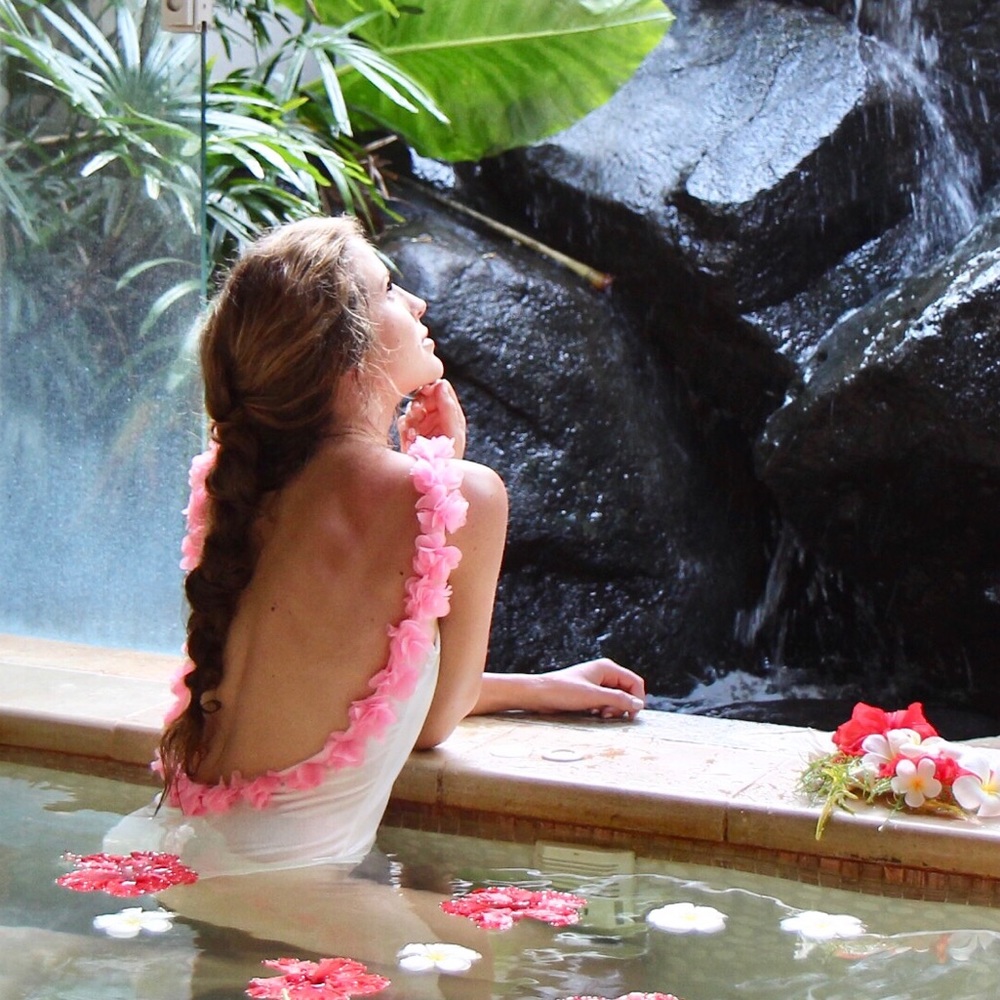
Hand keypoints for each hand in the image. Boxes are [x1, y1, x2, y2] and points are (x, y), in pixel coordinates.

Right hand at [398, 379, 466, 457]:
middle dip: (420, 401)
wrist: (431, 481)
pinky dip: (405, 425)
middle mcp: (437, 419)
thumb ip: (447, 407)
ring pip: (413, 408)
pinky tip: (409, 435)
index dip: (435, 388)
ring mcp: (423, 427)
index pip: (443, 392)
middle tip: (417, 408)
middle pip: (426, 398)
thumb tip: (441, 383)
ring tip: (414, 426)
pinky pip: (404, 421)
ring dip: (412, 414)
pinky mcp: (409, 436)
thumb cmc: (449, 458)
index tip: (426, 389)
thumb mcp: (452, 431)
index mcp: (452, 416)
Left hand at [524, 659, 645, 718]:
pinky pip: (605, 702)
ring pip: (616, 698)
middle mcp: (603, 673)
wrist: (538, 694)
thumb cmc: (562, 691)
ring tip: (600, 714)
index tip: (631, 715)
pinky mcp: (589, 692)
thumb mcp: (593, 697)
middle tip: (608, 715)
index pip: (635, 682)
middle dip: (622, 705)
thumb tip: (639, 705)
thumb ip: (618, 700)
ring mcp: (596, 683)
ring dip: (612, 709)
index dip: (637, 699)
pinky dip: (603, 709)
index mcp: (607, 667)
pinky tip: (593, 714)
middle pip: (627, 691)